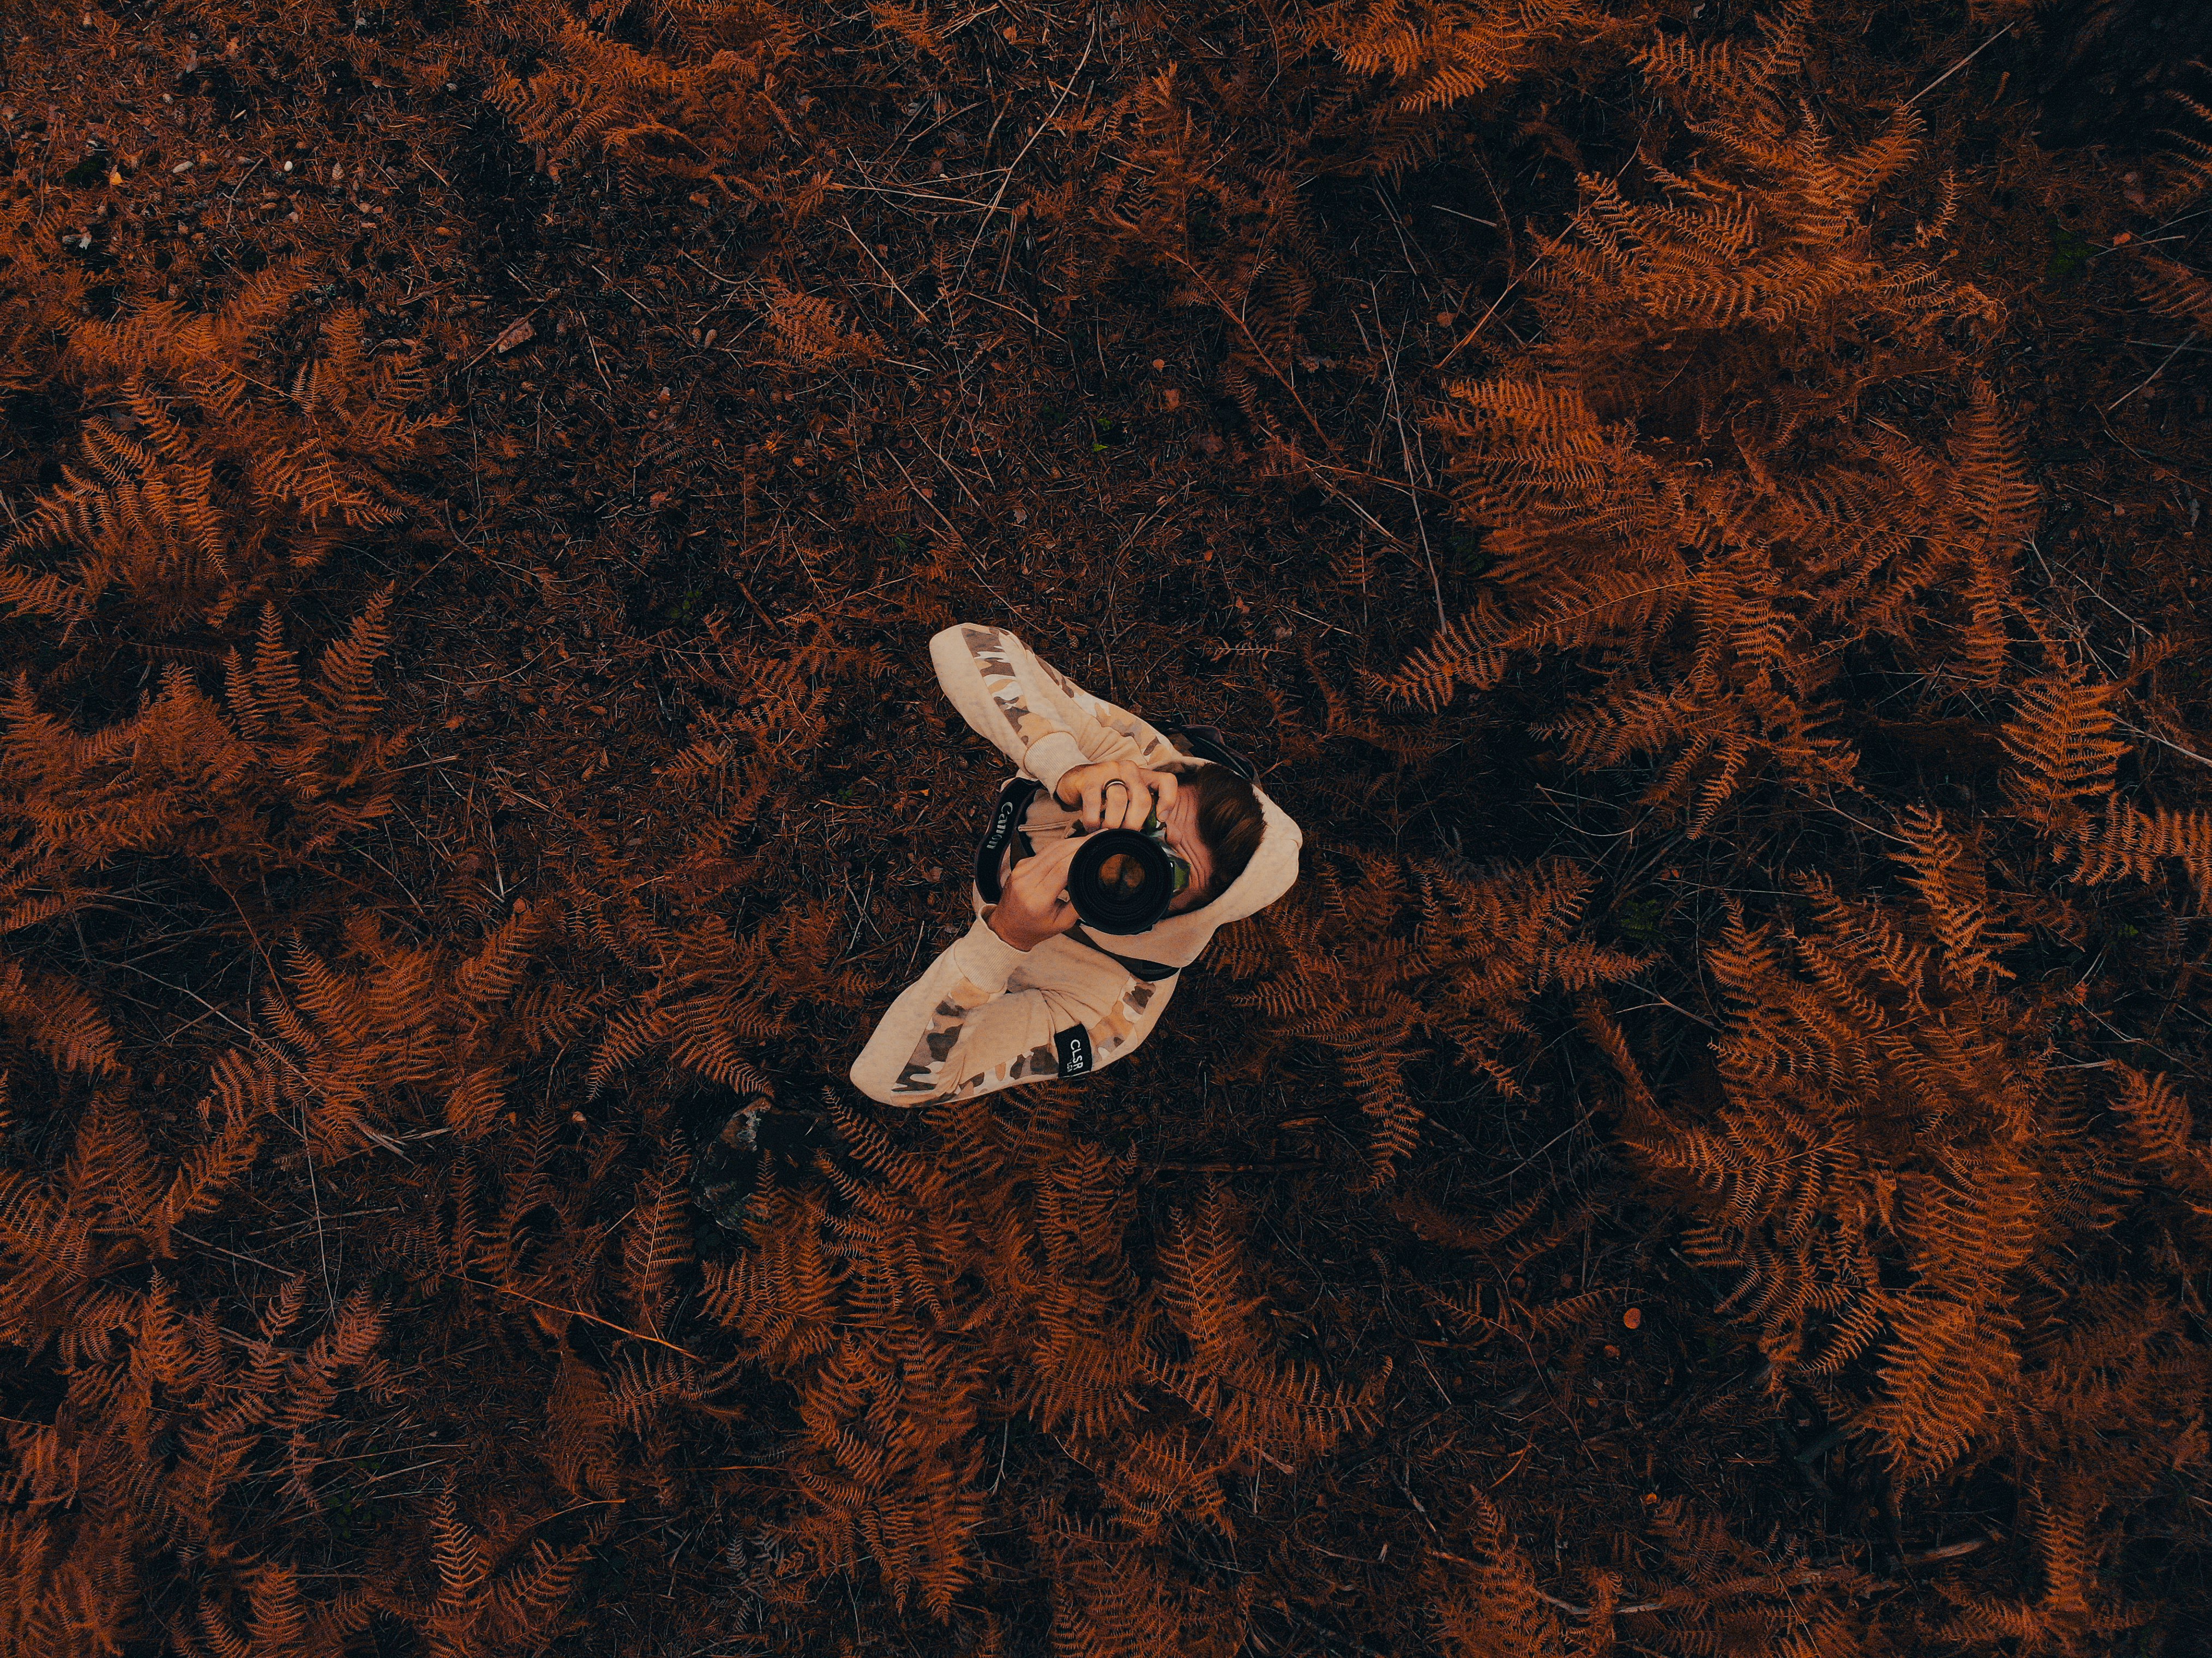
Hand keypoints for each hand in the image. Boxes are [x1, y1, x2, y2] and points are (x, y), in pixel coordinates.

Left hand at [987, 835, 1084, 950]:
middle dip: (1078, 844)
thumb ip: (1078, 904)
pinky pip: (1043, 852)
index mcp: (1037, 899)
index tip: (1094, 847)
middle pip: (1056, 854)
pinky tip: (1070, 848)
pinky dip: (1059, 848)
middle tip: (1095, 838)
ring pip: (1049, 849)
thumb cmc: (1035, 928)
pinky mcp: (1020, 865)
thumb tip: (1093, 883)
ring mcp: (1021, 871)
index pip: (1061, 869)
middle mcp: (1026, 882)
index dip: (1079, 855)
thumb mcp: (1062, 923)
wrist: (1008, 927)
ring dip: (1069, 842)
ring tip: (1086, 840)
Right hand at [1053, 759, 1180, 831]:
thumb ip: (1150, 820)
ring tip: (1107, 833)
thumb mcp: (1129, 805)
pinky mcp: (1089, 778)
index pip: (1167, 781)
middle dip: (1135, 823)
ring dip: (1113, 823)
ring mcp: (1109, 771)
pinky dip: (1093, 820)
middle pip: (1142, 798)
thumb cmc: (1106, 797)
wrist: (1074, 782)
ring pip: (1119, 800)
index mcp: (1144, 775)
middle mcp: (1129, 770)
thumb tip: (1173, 838)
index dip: (1169, 801)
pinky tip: (1092, 827)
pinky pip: (1094, 802)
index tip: (1160, 819)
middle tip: (1125, 835)